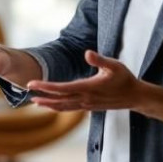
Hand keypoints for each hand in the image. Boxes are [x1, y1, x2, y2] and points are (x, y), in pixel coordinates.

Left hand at [28, 50, 145, 112]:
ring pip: (64, 107)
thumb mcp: (114, 65)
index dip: (46, 87)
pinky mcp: (89, 107)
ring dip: (49, 104)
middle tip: (27, 92)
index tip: (33, 84)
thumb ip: (100, 60)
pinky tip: (52, 105)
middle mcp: (86, 99)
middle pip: (59, 99)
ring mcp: (87, 105)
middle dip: (43, 96)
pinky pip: (70, 108)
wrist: (135, 97)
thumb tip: (87, 53)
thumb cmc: (125, 78)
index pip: (62, 88)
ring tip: (35, 102)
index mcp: (89, 88)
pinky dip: (59, 107)